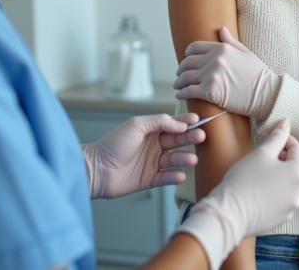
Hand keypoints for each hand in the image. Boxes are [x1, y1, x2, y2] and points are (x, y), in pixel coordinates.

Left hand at [82, 113, 204, 199]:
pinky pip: (167, 177)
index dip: (185, 121)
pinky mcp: (150, 179)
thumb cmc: (113, 144)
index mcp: (150, 130)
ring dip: (185, 158)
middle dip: (190, 138)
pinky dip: (175, 176)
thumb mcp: (136, 125)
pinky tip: (181, 175)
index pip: (172, 124)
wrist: (96, 170)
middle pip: (177, 141)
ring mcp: (153, 162)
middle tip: (201, 136)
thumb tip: (180, 124)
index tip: (198, 119)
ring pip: (175, 159)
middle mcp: (154, 145)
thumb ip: (159, 121)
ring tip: (193, 159)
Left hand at [174, 27, 280, 120]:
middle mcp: (214, 59)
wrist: (266, 94)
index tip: (186, 59)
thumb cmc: (259, 74)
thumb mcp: (246, 53)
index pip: (195, 47)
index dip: (188, 53)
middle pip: (187, 62)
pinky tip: (180, 94)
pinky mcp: (209, 91)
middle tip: (180, 75)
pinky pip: (188, 91)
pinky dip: (182, 93)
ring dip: (179, 82)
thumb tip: (221, 29)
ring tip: (178, 86)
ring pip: (185, 77)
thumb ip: (231, 41)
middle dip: (181, 69)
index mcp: (222, 48)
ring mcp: (210, 75)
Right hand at [174, 119, 298, 269]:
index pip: (297, 149)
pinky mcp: (281, 219)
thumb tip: (286, 123)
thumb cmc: (245, 179)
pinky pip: (281, 201)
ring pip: (288, 185)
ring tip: (259, 175)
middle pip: (294, 168)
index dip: (284, 140)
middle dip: (282, 160)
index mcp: (298, 173)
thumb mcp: (261, 153)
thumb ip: (277, 137)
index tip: (271, 139)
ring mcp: (291, 207)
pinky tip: (258, 192)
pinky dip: (273, 194)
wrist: (230, 213)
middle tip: (263, 157)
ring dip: (278, 177)